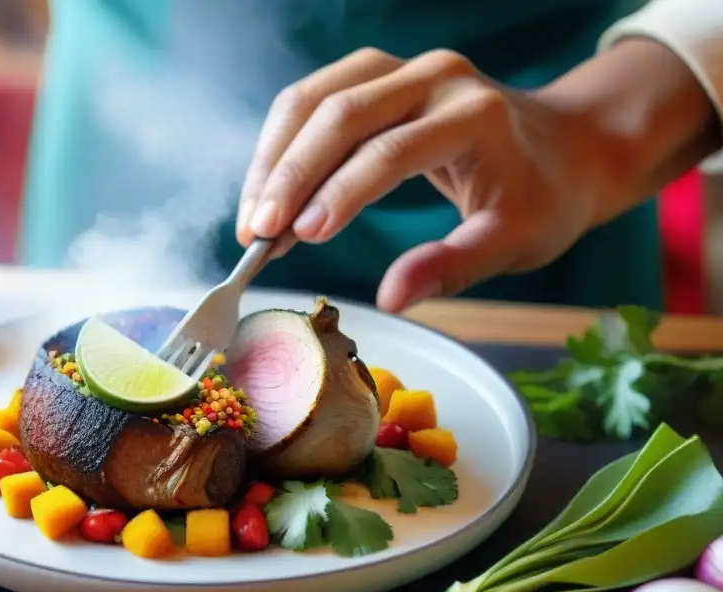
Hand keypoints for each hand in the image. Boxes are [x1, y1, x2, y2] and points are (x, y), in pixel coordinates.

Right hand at [236, 47, 613, 311]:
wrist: (562, 149)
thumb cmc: (539, 199)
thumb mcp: (512, 242)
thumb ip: (451, 267)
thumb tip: (390, 299)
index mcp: (475, 116)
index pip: (390, 151)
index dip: (338, 193)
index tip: (297, 237)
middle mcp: (435, 77)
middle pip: (340, 113)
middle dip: (288, 175)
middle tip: (256, 233)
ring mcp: (402, 68)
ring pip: (314, 97)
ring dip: (273, 158)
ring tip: (252, 219)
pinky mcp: (377, 74)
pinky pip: (313, 97)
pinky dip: (281, 143)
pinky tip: (266, 188)